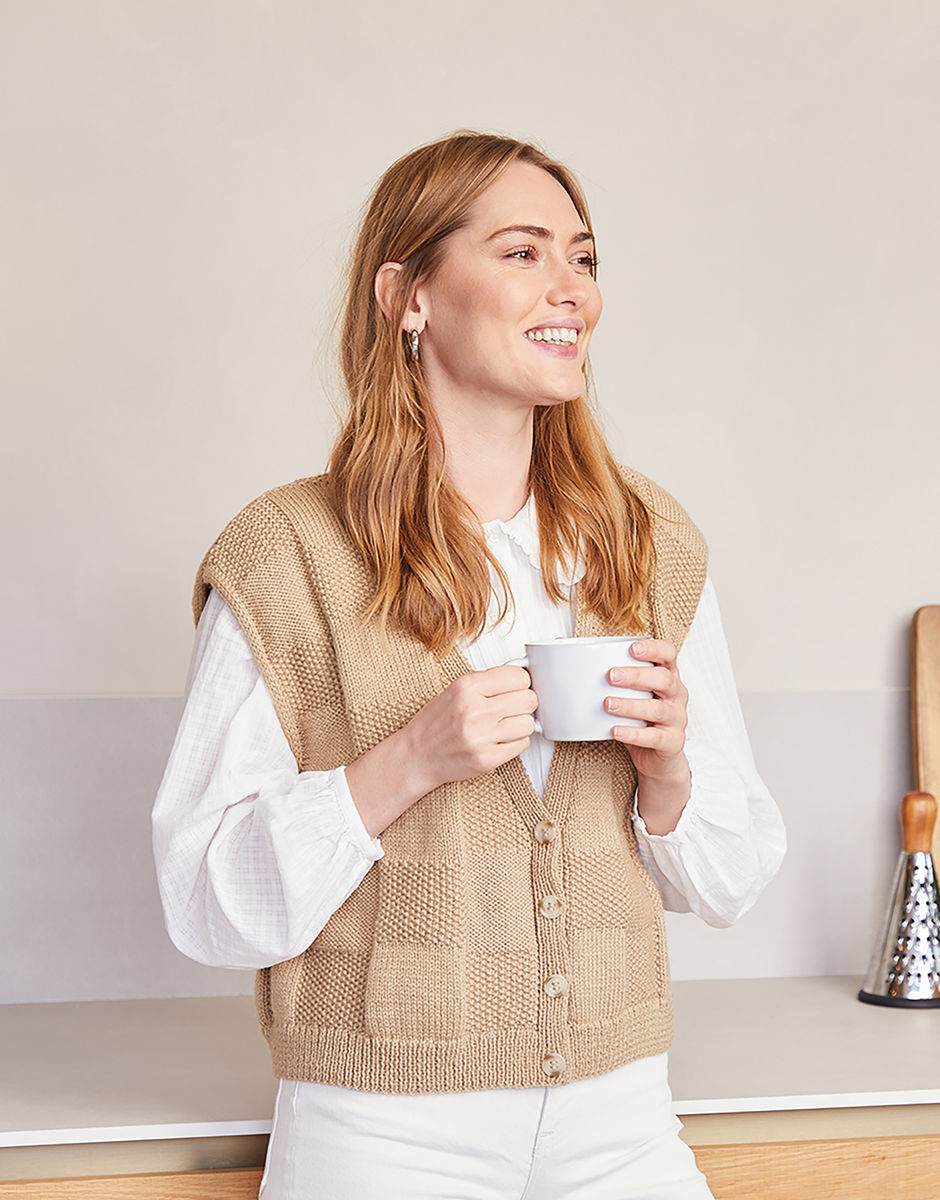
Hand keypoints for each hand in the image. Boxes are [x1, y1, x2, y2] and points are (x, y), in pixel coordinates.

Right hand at [403, 665, 537, 794]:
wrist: (417, 754)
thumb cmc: (436, 723)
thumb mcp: (456, 690)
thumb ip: (488, 682)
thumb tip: (523, 678)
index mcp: (467, 687)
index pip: (519, 676)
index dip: (521, 683)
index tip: (516, 688)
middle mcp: (474, 710)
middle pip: (529, 700)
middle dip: (524, 704)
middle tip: (512, 708)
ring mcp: (481, 736)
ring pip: (529, 723)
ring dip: (521, 725)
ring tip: (504, 726)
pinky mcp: (487, 759)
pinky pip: (522, 744)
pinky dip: (515, 742)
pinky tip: (500, 739)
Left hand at [604, 639, 688, 783]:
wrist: (657, 757)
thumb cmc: (639, 718)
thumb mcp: (628, 693)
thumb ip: (607, 674)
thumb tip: (562, 646)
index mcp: (667, 676)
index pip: (669, 654)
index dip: (654, 648)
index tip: (632, 648)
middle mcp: (676, 695)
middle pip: (664, 679)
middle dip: (636, 676)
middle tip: (610, 676)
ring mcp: (677, 719)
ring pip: (658, 709)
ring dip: (630, 705)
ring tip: (608, 704)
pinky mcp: (672, 742)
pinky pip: (654, 737)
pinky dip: (633, 734)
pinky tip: (615, 730)